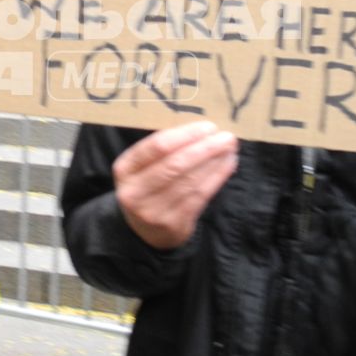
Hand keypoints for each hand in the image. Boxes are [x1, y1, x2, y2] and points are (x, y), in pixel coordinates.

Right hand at [113, 121, 238, 250]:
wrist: (144, 229)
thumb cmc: (148, 186)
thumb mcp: (142, 167)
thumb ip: (164, 150)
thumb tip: (201, 130)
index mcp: (125, 169)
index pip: (156, 147)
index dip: (185, 135)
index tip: (208, 127)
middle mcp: (135, 191)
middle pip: (175, 165)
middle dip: (204, 148)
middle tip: (226, 137)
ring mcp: (153, 211)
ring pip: (190, 181)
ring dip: (214, 162)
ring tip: (229, 148)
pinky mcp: (173, 224)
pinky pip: (200, 196)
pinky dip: (217, 177)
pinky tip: (227, 164)